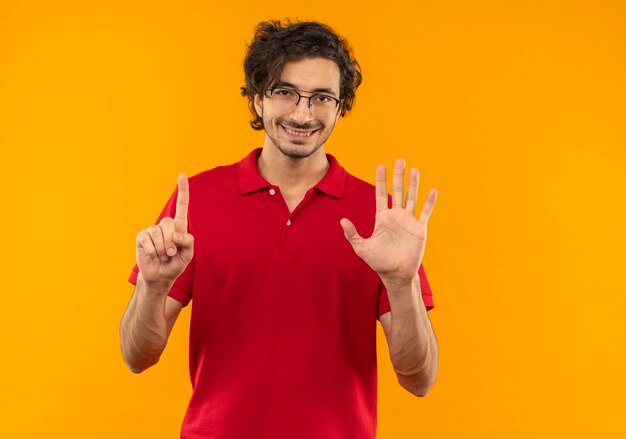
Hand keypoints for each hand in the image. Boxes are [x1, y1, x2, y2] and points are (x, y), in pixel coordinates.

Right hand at [135, 173, 194, 287]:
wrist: (160, 277)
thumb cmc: (175, 264)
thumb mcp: (187, 255)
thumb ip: (188, 242)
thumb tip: (176, 234)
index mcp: (179, 227)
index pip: (181, 206)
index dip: (182, 190)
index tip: (182, 175)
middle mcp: (165, 226)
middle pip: (169, 223)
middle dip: (171, 242)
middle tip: (171, 253)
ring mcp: (153, 230)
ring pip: (158, 232)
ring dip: (162, 248)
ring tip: (162, 255)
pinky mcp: (142, 237)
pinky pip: (147, 239)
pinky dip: (152, 250)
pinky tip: (153, 255)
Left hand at [340, 159, 436, 282]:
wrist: (396, 274)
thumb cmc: (379, 262)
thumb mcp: (362, 248)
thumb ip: (352, 234)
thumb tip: (342, 221)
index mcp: (382, 218)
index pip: (381, 194)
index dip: (381, 180)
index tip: (381, 166)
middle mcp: (396, 216)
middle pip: (398, 191)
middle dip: (398, 176)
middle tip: (400, 160)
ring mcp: (408, 221)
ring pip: (412, 198)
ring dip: (413, 184)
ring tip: (414, 170)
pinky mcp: (419, 229)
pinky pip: (425, 212)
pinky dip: (429, 202)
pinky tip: (432, 190)